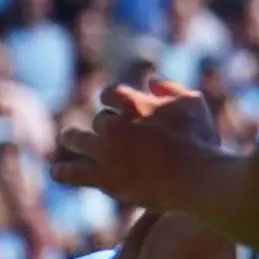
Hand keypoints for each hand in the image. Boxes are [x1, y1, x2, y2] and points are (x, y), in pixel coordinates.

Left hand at [49, 82, 221, 211]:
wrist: (195, 178)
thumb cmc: (198, 139)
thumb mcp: (192, 103)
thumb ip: (170, 88)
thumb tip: (151, 80)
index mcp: (133, 104)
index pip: (110, 93)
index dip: (114, 99)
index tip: (118, 105)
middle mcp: (113, 125)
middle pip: (99, 120)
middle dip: (106, 125)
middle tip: (111, 132)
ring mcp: (105, 152)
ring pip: (75, 138)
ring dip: (73, 136)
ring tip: (71, 137)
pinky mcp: (102, 178)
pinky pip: (71, 173)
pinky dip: (63, 171)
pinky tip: (59, 171)